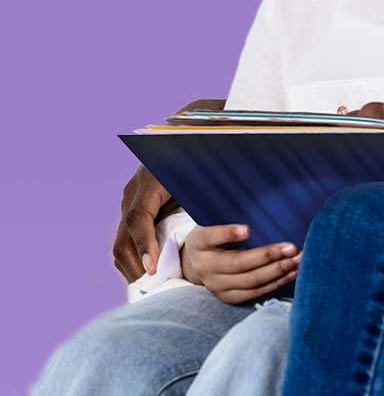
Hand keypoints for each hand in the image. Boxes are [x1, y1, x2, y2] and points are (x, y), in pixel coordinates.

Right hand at [112, 97, 226, 280]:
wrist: (186, 124)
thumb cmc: (201, 143)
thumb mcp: (206, 161)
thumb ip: (214, 177)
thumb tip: (233, 193)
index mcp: (150, 180)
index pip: (138, 220)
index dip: (145, 245)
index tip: (153, 268)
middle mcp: (135, 190)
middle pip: (123, 236)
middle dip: (134, 265)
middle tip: (151, 286)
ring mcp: (132, 198)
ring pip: (121, 240)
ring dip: (131, 266)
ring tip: (149, 287)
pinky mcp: (136, 205)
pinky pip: (127, 237)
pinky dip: (134, 258)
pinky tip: (147, 274)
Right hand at [180, 225, 299, 302]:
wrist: (196, 261)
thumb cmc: (215, 234)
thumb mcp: (214, 221)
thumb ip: (231, 214)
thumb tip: (264, 197)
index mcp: (200, 242)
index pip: (212, 236)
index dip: (229, 233)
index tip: (248, 229)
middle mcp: (206, 266)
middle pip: (237, 263)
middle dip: (267, 256)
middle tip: (292, 247)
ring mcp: (216, 285)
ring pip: (249, 281)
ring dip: (276, 271)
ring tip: (297, 260)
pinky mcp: (227, 296)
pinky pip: (253, 293)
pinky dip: (275, 283)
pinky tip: (291, 272)